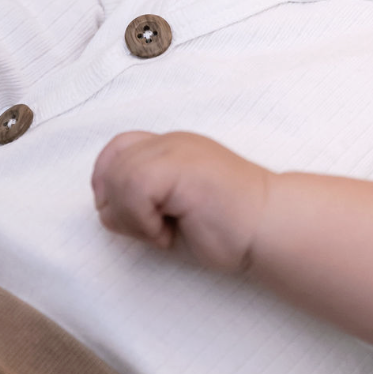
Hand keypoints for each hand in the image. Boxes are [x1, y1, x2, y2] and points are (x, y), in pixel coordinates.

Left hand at [91, 130, 270, 274]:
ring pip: (119, 179)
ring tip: (163, 232)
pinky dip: (143, 220)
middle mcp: (173, 141)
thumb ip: (139, 200)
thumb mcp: (171, 210)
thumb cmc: (226, 229)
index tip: (122, 214)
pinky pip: (134, 189)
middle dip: (119, 207)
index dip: (107, 179)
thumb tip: (104, 209)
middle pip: (112, 165)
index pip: (119, 148)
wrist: (268, 228)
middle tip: (153, 230)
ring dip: (133, 218)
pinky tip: (169, 231)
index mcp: (173, 148)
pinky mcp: (181, 166)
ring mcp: (177, 150)